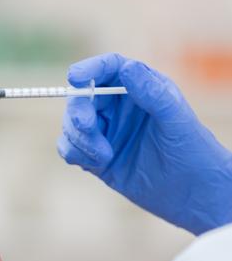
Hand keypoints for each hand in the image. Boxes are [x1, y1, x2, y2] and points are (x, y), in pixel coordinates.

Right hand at [57, 53, 231, 234]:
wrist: (190, 192)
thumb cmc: (191, 149)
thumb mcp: (175, 118)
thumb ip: (151, 93)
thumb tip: (127, 68)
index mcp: (138, 88)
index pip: (108, 69)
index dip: (89, 69)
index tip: (75, 77)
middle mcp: (117, 107)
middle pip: (81, 97)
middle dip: (78, 112)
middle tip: (88, 126)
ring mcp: (104, 131)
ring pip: (71, 125)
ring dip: (80, 139)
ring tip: (104, 156)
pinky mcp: (93, 156)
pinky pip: (68, 148)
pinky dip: (76, 154)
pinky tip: (98, 163)